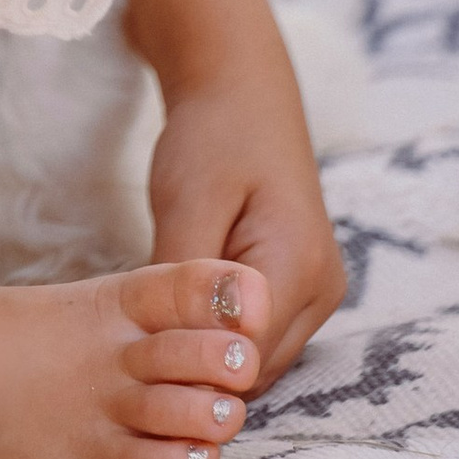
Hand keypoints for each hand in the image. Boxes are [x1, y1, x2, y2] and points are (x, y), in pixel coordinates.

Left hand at [147, 54, 344, 381]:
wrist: (241, 91)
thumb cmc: (212, 136)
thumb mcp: (188, 201)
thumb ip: (187, 277)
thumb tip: (174, 347)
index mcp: (301, 268)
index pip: (247, 357)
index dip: (192, 367)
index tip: (138, 357)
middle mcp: (322, 291)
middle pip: (254, 367)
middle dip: (198, 365)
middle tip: (136, 346)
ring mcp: (316, 293)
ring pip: (256, 358)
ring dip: (208, 351)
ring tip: (153, 326)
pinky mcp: (300, 288)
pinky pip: (257, 335)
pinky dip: (219, 334)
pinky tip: (178, 315)